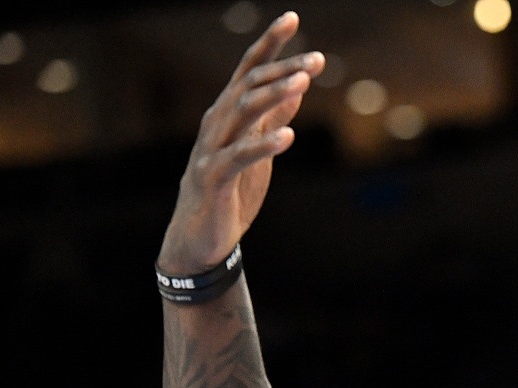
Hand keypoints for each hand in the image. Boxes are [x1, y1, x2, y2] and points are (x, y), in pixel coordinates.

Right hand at [159, 12, 324, 274]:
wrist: (201, 236)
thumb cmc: (230, 189)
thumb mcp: (257, 147)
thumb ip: (274, 116)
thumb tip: (298, 85)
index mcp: (228, 112)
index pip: (250, 69)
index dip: (270, 43)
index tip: (292, 17)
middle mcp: (217, 122)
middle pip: (250, 85)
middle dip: (283, 70)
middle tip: (316, 59)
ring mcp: (212, 148)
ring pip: (242, 113)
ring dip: (273, 96)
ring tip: (302, 84)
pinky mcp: (214, 177)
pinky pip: (239, 157)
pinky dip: (263, 145)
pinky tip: (288, 137)